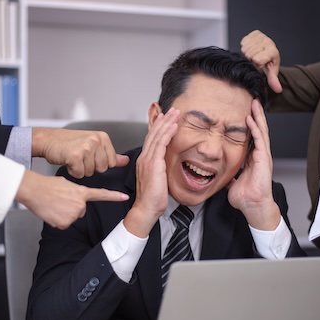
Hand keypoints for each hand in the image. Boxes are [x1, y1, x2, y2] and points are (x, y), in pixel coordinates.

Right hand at [15, 169, 128, 228]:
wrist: (35, 190)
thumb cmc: (47, 186)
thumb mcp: (67, 185)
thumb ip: (76, 193)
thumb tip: (77, 201)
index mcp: (82, 192)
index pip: (101, 194)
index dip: (114, 196)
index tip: (125, 197)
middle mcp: (80, 204)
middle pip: (81, 210)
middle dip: (72, 207)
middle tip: (60, 201)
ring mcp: (73, 214)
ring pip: (72, 218)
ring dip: (64, 214)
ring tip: (55, 205)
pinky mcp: (65, 223)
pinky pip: (64, 224)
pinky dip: (58, 220)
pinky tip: (52, 212)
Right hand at [31, 128, 129, 177]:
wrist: (48, 140)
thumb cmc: (69, 143)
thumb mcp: (93, 145)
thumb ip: (110, 154)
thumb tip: (125, 161)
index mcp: (103, 137)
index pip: (112, 162)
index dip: (99, 164)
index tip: (89, 156)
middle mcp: (96, 140)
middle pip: (102, 168)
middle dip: (90, 167)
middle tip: (80, 157)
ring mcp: (86, 147)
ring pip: (90, 172)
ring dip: (80, 169)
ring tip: (74, 158)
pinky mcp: (75, 155)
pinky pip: (80, 174)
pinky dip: (72, 171)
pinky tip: (68, 161)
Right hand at [124, 108, 181, 237]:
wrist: (146, 209)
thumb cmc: (153, 198)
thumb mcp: (158, 179)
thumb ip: (160, 169)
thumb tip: (167, 164)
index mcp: (144, 160)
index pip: (152, 139)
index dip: (159, 127)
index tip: (166, 118)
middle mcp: (144, 157)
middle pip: (153, 133)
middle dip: (164, 120)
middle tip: (172, 110)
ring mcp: (147, 160)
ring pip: (157, 136)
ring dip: (167, 123)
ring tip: (175, 113)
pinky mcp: (153, 163)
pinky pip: (161, 144)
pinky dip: (167, 133)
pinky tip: (174, 126)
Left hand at [227, 100, 280, 230]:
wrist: (253, 206)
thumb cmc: (246, 198)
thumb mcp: (233, 183)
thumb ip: (230, 176)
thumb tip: (222, 175)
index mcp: (252, 160)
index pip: (252, 138)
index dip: (249, 126)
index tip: (245, 114)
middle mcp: (259, 156)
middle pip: (259, 131)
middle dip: (256, 116)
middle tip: (252, 102)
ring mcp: (263, 156)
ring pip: (262, 132)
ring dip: (258, 117)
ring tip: (255, 104)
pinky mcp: (263, 159)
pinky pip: (260, 140)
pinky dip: (256, 128)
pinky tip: (251, 119)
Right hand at [240, 30, 282, 92]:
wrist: (268, 52)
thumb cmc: (269, 63)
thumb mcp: (271, 72)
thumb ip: (273, 80)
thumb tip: (278, 89)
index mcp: (273, 51)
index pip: (257, 59)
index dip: (256, 64)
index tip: (260, 64)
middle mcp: (268, 42)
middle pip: (249, 54)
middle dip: (251, 58)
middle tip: (257, 59)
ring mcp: (262, 36)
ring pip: (245, 48)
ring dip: (248, 52)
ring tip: (254, 54)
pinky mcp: (255, 33)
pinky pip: (243, 41)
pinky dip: (246, 46)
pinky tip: (252, 48)